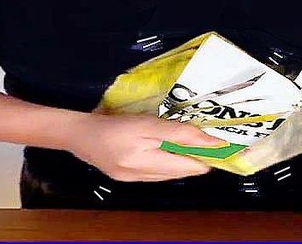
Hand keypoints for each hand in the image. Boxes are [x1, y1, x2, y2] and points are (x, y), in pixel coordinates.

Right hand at [65, 113, 226, 181]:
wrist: (76, 133)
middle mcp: (140, 176)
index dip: (207, 157)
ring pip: (168, 174)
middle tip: (214, 146)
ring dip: (183, 162)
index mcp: (144, 162)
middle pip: (179, 172)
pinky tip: (171, 153)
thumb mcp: (145, 122)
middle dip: (197, 160)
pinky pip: (156, 173)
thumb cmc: (111, 123)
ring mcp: (132, 179)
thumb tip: (208, 141)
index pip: (186, 164)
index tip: (225, 148)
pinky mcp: (126, 177)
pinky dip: (167, 163)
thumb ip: (177, 132)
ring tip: (197, 148)